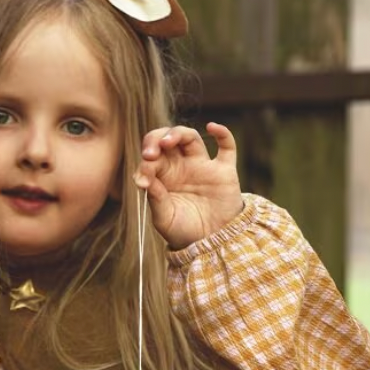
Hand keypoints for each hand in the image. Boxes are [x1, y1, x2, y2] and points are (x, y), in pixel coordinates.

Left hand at [133, 122, 244, 248]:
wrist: (211, 242)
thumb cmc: (183, 231)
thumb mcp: (164, 219)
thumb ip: (155, 199)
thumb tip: (145, 179)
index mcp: (163, 177)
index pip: (151, 159)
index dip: (145, 164)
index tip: (143, 180)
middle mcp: (181, 167)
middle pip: (167, 140)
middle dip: (156, 140)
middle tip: (150, 153)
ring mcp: (203, 166)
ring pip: (190, 138)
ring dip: (178, 133)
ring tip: (168, 141)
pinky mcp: (224, 171)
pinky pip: (227, 146)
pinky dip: (223, 133)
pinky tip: (212, 127)